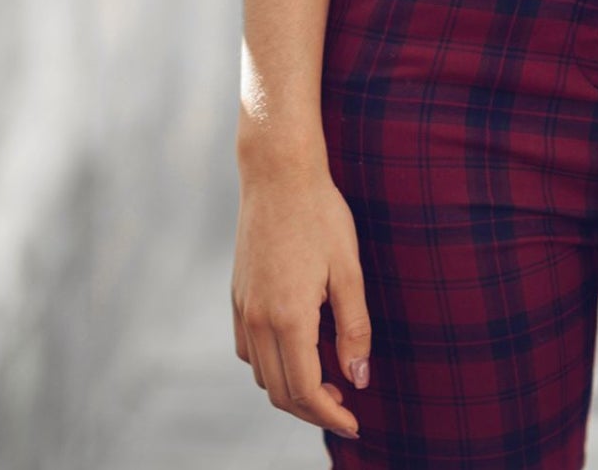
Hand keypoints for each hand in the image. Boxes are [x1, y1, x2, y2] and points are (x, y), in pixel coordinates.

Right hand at [231, 161, 372, 441]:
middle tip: (347, 405)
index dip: (331, 415)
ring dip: (291, 389)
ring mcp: (243, 309)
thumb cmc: (321, 214)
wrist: (278, 173)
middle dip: (314, 408)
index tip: (356, 424)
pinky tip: (297, 349)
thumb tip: (360, 379)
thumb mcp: (349, 270)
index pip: (306, 390)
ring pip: (262, 374)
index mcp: (289, 317)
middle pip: (281, 391)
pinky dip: (272, 364)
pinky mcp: (237, 296)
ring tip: (327, 379)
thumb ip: (354, 328)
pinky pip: (249, 350)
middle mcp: (258, 320)